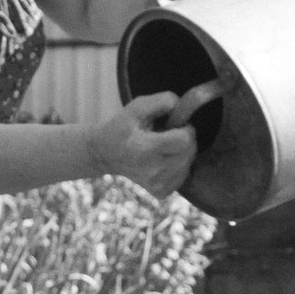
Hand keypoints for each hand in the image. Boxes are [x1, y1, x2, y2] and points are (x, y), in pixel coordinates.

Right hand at [90, 81, 221, 201]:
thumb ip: (162, 101)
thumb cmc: (122, 127)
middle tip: (168, 135)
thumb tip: (183, 106)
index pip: (184, 140)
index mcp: (145, 149)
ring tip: (163, 148)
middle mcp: (153, 171)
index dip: (186, 129)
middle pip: (189, 152)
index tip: (176, 125)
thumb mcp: (136, 107)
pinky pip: (184, 176)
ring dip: (182, 153)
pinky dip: (179, 166)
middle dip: (185, 140)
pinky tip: (164, 160)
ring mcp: (157, 185)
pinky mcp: (161, 192)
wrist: (104, 154)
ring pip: (189, 164)